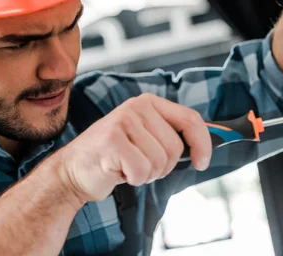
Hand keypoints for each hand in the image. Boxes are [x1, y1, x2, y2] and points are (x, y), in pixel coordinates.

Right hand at [56, 93, 211, 202]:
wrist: (73, 171)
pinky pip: (142, 171)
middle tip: (140, 165)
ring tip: (127, 166)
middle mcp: (136, 106)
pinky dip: (133, 179)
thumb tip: (209, 143)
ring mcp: (123, 121)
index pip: (190, 119)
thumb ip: (171, 135)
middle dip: (163, 167)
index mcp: (148, 102)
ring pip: (160, 162)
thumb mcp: (145, 139)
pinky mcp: (112, 141)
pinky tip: (117, 171)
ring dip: (146, 174)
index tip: (202, 163)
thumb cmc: (114, 158)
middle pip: (175, 148)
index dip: (202, 143)